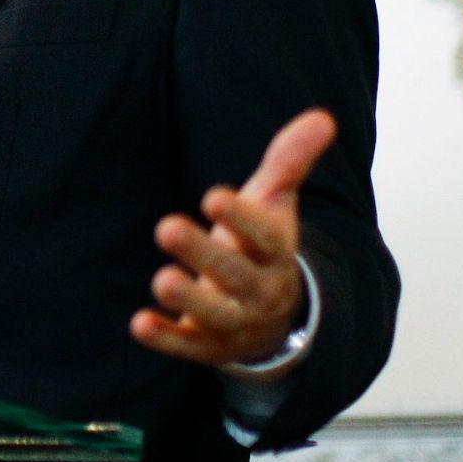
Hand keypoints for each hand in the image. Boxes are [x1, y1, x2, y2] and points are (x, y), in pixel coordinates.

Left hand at [130, 108, 334, 368]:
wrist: (274, 317)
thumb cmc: (261, 245)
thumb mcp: (275, 202)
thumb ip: (289, 161)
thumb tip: (322, 117)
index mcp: (274, 251)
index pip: (264, 236)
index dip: (241, 218)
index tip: (212, 196)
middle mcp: (258, 288)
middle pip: (235, 274)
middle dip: (203, 253)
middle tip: (166, 227)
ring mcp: (234, 320)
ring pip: (215, 313)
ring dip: (188, 299)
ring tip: (162, 280)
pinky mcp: (207, 344)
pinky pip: (187, 344)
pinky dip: (165, 337)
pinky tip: (140, 324)